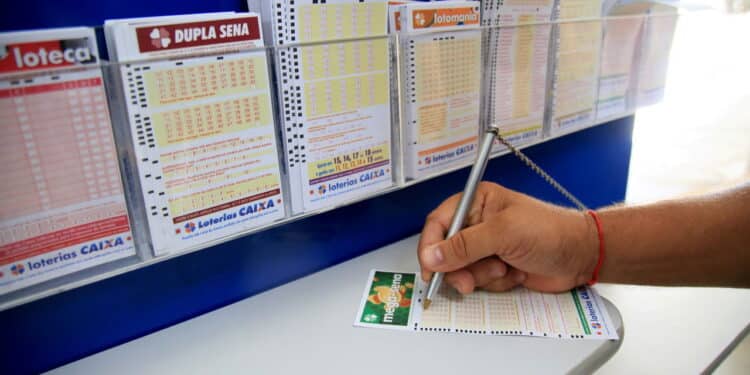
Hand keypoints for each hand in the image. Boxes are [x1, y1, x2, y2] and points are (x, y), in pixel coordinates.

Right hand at [417, 182, 598, 293]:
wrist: (582, 256)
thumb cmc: (551, 232)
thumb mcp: (503, 233)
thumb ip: (465, 245)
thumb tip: (432, 256)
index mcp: (477, 202)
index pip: (439, 223)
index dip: (430, 247)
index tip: (430, 268)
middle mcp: (478, 223)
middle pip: (446, 251)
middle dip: (459, 268)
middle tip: (469, 280)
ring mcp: (487, 247)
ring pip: (462, 270)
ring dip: (482, 276)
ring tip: (505, 269)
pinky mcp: (496, 267)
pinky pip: (479, 281)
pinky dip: (495, 283)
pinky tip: (515, 273)